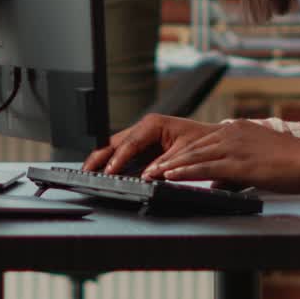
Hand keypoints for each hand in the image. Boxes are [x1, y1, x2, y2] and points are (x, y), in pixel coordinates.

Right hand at [83, 114, 214, 174]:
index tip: (109, 171)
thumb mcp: (184, 154)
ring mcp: (142, 136)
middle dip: (99, 157)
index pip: (130, 143)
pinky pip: (123, 153)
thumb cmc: (202, 143)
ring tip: (88, 173)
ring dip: (102, 160)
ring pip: (115, 147)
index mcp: (154, 124)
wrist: (214, 141)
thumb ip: (164, 164)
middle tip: (86, 171)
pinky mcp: (142, 146)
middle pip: (115, 142)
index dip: (117, 159)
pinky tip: (102, 173)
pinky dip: (112, 162)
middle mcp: (145, 127)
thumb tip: (146, 174)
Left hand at [143, 119, 299, 192]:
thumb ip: (234, 169)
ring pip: (194, 155)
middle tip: (148, 168)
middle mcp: (232, 133)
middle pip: (192, 147)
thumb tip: (216, 182)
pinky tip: (170, 176)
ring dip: (170, 166)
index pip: (200, 141)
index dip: (178, 153)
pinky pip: (205, 166)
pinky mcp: (239, 161)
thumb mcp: (256, 161)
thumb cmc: (290, 163)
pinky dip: (185, 171)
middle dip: (168, 159)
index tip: (162, 162)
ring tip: (151, 174)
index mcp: (236, 130)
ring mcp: (235, 146)